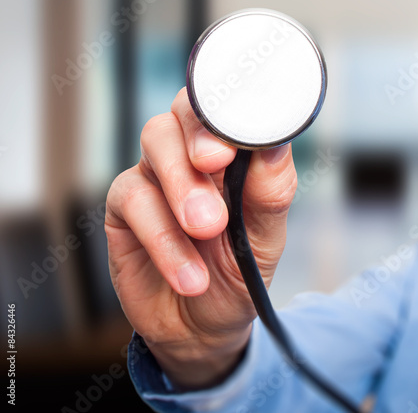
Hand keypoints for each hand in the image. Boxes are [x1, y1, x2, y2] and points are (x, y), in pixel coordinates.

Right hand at [105, 88, 296, 388]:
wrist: (201, 327)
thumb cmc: (236, 274)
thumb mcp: (264, 241)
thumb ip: (270, 194)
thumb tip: (276, 146)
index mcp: (230, 155)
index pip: (226, 108)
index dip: (229, 108)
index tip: (238, 132)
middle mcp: (189, 155)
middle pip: (183, 112)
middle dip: (199, 135)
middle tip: (214, 164)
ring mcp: (155, 176)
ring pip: (156, 143)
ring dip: (182, 185)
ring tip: (207, 229)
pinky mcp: (124, 206)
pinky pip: (133, 199)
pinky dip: (162, 235)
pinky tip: (188, 274)